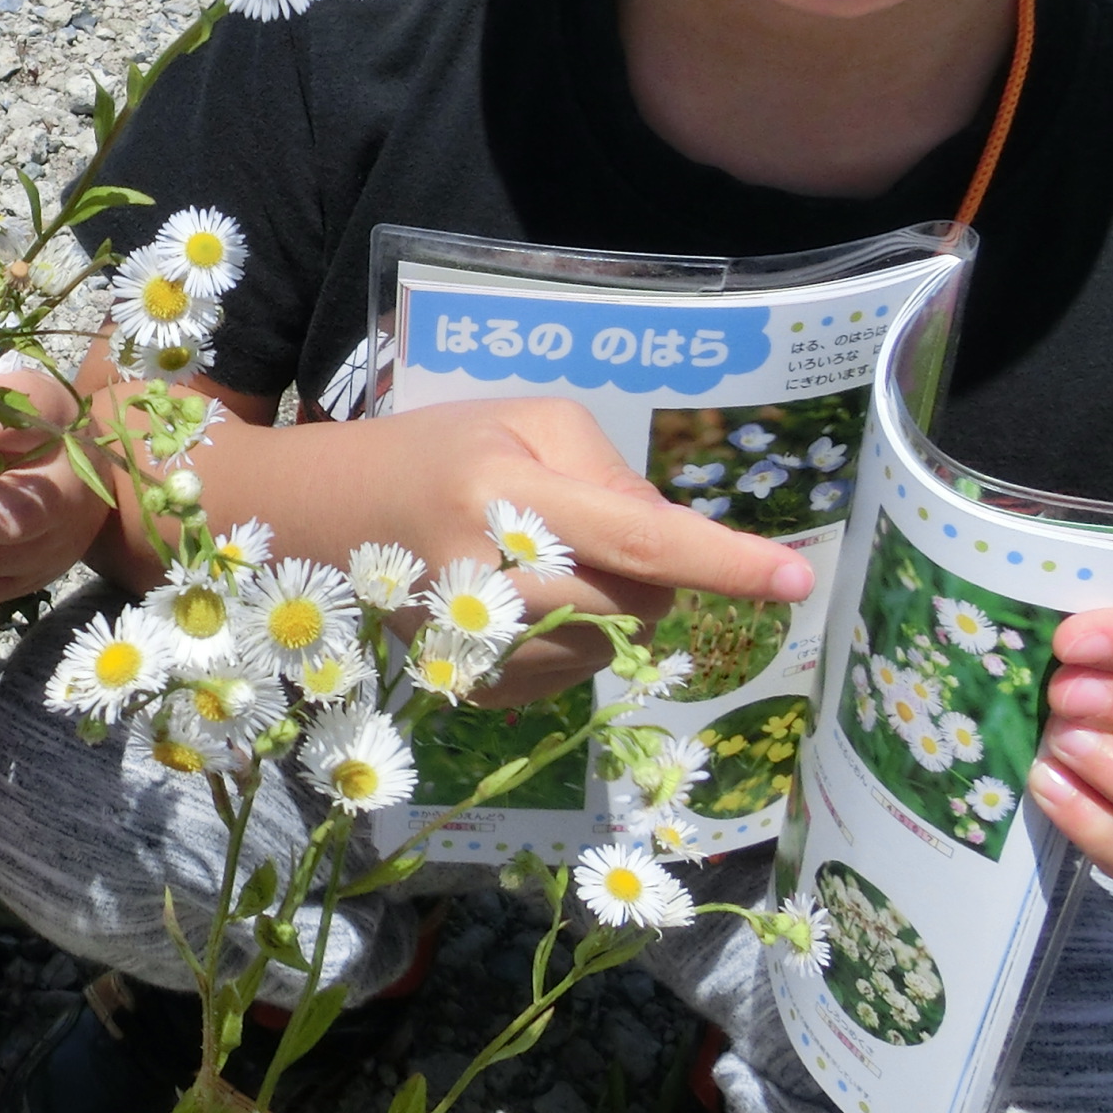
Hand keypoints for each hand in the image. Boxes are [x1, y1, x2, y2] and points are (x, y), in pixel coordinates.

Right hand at [347, 397, 818, 702]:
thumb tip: (674, 542)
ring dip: (609, 606)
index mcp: (500, 491)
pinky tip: (519, 604)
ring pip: (614, 644)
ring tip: (539, 565)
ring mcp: (476, 646)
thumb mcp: (523, 424)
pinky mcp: (473, 689)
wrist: (317, 520)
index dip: (720, 560)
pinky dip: (573, 640)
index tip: (794, 578)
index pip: (633, 535)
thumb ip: (612, 475)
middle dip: (650, 570)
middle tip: (589, 530)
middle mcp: (486, 577)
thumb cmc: (437, 453)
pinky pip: (577, 676)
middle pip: (638, 600)